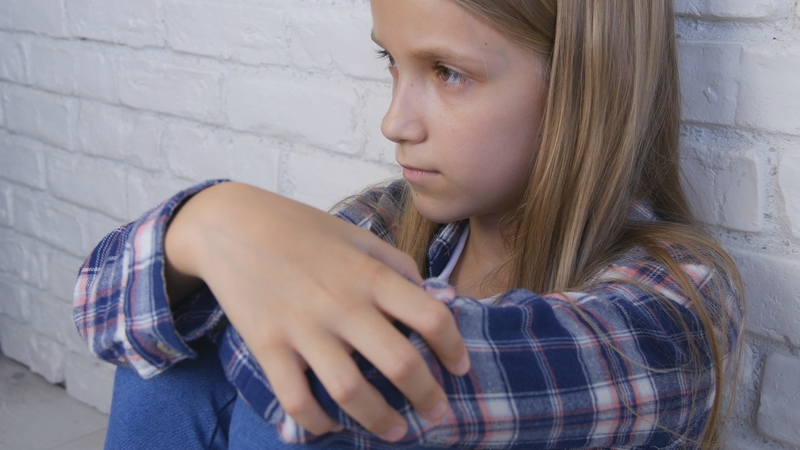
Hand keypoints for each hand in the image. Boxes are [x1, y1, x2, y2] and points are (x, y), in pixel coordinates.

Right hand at [164, 182, 470, 440]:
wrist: (230, 225)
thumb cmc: (300, 228)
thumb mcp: (356, 235)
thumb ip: (395, 264)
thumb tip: (428, 296)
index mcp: (369, 275)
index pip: (431, 316)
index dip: (454, 347)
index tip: (461, 367)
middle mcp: (342, 305)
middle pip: (400, 363)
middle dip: (428, 396)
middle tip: (438, 413)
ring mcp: (302, 329)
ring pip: (350, 391)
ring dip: (379, 420)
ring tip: (395, 432)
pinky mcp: (267, 346)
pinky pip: (296, 398)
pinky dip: (317, 421)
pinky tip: (332, 424)